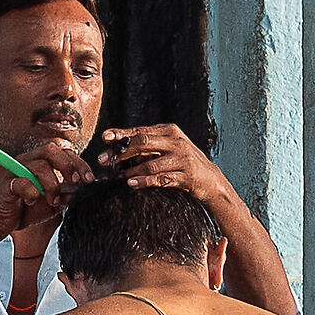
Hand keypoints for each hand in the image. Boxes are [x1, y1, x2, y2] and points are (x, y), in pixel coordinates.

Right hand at [0, 128, 93, 246]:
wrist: (0, 224)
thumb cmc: (26, 210)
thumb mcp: (52, 203)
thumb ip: (66, 194)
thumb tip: (80, 188)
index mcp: (40, 162)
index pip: (63, 152)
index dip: (79, 163)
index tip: (89, 179)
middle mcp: (27, 161)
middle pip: (50, 149)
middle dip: (67, 165)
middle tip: (74, 183)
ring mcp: (15, 171)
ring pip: (39, 166)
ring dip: (52, 186)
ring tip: (52, 201)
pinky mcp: (6, 185)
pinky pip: (23, 183)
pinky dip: (32, 194)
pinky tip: (31, 202)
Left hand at [92, 123, 231, 206]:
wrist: (210, 178)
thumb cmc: (182, 161)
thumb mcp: (167, 147)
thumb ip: (148, 146)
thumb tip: (117, 149)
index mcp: (169, 131)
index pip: (140, 131)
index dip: (121, 134)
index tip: (105, 137)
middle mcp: (176, 141)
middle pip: (143, 143)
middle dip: (121, 152)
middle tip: (104, 160)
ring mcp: (182, 158)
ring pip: (151, 164)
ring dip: (131, 171)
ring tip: (117, 176)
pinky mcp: (186, 176)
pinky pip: (161, 179)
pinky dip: (144, 182)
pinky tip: (131, 184)